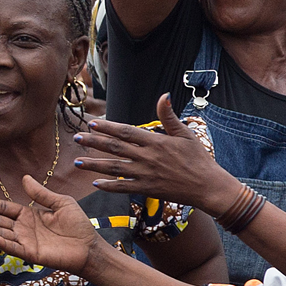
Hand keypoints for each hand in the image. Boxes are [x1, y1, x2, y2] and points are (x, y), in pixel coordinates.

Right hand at [0, 179, 102, 272]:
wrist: (89, 247)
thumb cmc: (77, 225)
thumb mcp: (61, 203)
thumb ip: (41, 193)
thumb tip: (24, 178)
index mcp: (29, 215)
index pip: (4, 208)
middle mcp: (23, 228)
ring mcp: (25, 241)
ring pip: (0, 234)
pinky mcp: (31, 254)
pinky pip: (14, 247)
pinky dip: (3, 243)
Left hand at [79, 98, 238, 212]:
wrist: (208, 186)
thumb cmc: (198, 159)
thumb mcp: (185, 134)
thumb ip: (170, 116)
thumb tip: (164, 95)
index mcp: (156, 142)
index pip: (126, 132)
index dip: (108, 127)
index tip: (92, 123)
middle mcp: (147, 158)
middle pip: (114, 148)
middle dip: (94, 142)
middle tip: (76, 137)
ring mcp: (145, 175)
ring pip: (114, 169)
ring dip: (94, 165)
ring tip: (77, 162)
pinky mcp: (147, 189)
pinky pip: (124, 188)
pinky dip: (109, 186)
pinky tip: (95, 183)